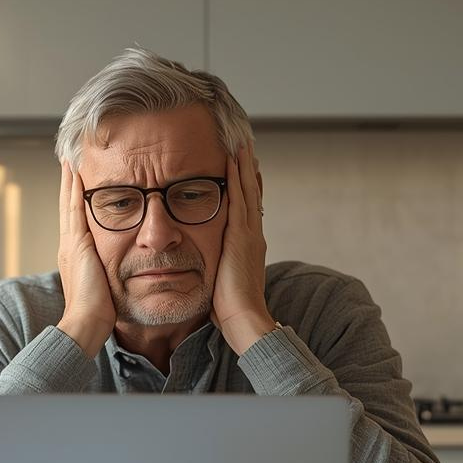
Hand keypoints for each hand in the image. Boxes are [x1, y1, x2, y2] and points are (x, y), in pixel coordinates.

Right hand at [56, 159, 115, 355]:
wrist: (87, 322)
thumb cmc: (99, 311)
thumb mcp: (104, 285)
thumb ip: (106, 272)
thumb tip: (120, 267)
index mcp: (74, 255)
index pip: (74, 221)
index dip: (73, 201)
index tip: (76, 182)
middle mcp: (68, 246)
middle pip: (67, 207)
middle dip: (68, 185)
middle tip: (67, 162)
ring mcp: (71, 243)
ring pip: (69, 204)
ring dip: (70, 181)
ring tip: (70, 161)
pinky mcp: (77, 244)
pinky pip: (75, 210)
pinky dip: (74, 191)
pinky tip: (77, 174)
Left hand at [212, 139, 274, 352]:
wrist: (244, 318)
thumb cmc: (230, 308)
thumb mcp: (223, 281)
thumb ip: (218, 267)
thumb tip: (208, 265)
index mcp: (249, 246)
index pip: (249, 210)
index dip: (248, 188)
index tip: (245, 169)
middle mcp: (253, 235)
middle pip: (252, 194)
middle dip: (249, 170)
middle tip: (247, 146)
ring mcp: (250, 233)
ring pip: (248, 191)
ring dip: (244, 166)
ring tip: (243, 144)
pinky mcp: (241, 235)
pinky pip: (239, 198)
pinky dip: (237, 177)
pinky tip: (234, 160)